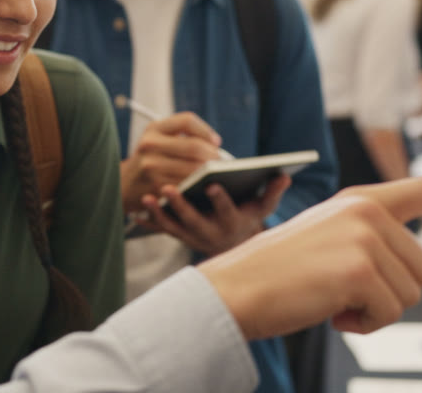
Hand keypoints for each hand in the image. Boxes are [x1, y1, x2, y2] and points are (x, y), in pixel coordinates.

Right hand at [120, 112, 223, 212]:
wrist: (122, 185)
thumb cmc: (150, 161)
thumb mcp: (157, 140)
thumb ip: (182, 137)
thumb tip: (216, 145)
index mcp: (154, 128)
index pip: (187, 120)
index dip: (206, 131)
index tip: (216, 142)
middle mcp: (150, 144)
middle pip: (194, 146)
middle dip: (213, 156)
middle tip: (221, 164)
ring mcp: (151, 166)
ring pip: (193, 169)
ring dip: (209, 173)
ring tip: (215, 175)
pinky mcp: (155, 187)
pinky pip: (186, 185)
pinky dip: (198, 186)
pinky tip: (202, 187)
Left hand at [138, 173, 291, 255]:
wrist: (233, 246)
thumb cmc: (248, 219)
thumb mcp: (262, 208)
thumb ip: (272, 192)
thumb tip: (285, 175)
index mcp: (232, 223)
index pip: (227, 211)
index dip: (220, 199)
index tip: (212, 184)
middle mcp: (211, 234)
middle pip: (194, 221)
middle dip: (181, 205)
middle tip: (168, 187)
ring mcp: (193, 238)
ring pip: (174, 228)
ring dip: (160, 214)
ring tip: (147, 197)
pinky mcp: (180, 237)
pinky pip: (162, 231)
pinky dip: (149, 223)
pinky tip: (136, 211)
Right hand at [198, 170, 421, 339]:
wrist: (234, 289)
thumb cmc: (277, 274)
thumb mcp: (328, 240)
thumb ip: (371, 241)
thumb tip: (413, 268)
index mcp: (361, 201)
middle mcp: (367, 211)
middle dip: (391, 292)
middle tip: (343, 291)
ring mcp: (365, 237)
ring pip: (410, 295)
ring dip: (375, 310)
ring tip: (331, 298)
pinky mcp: (360, 269)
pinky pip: (389, 315)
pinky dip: (363, 325)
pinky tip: (330, 311)